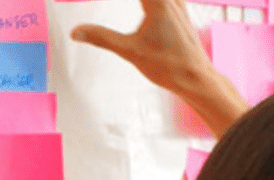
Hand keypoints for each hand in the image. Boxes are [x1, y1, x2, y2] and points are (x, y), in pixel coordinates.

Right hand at [71, 0, 248, 137]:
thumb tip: (77, 32)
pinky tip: (146, 7)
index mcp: (158, 3)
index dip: (110, 0)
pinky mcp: (181, 11)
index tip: (93, 1)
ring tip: (138, 8)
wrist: (196, 78)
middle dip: (137, 2)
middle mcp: (171, 0)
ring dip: (142, 1)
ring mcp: (178, 3)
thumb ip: (101, 37)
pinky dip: (150, 2)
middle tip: (124, 10)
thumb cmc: (170, 65)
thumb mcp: (129, 50)